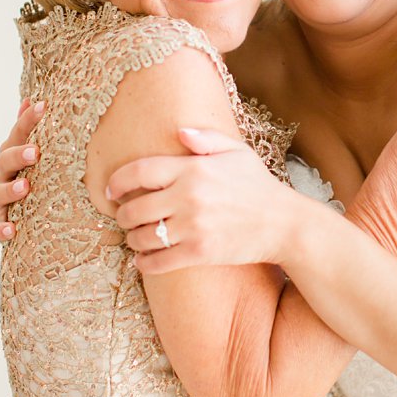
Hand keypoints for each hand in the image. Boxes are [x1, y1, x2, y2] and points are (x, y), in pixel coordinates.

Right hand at [0, 98, 44, 240]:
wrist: (16, 211)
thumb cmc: (26, 174)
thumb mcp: (27, 151)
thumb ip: (29, 130)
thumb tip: (32, 99)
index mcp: (12, 154)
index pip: (19, 134)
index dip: (28, 120)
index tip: (41, 106)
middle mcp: (2, 173)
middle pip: (5, 160)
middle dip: (18, 154)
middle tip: (35, 151)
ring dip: (11, 189)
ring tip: (25, 187)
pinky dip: (2, 228)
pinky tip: (11, 230)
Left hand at [105, 128, 301, 275]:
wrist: (285, 223)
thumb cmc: (260, 186)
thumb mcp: (238, 153)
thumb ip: (207, 139)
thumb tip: (180, 133)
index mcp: (193, 168)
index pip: (138, 172)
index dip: (117, 182)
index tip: (111, 191)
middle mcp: (189, 196)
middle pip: (133, 209)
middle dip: (122, 216)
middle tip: (125, 219)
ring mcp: (193, 226)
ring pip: (141, 237)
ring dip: (133, 240)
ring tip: (138, 239)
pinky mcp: (199, 252)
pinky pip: (157, 262)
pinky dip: (145, 263)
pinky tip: (146, 260)